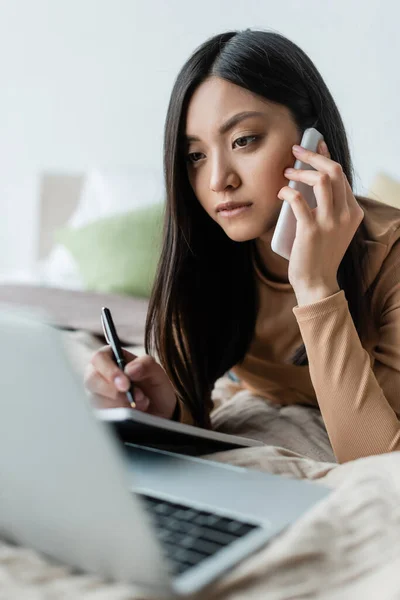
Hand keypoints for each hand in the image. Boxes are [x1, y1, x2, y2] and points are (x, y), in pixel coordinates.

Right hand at [84, 346, 177, 419]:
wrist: (160, 412)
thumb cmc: (155, 387)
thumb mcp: (157, 372)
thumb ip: (146, 365)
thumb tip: (129, 370)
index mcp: (111, 357)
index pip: (99, 358)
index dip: (110, 372)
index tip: (125, 385)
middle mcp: (99, 374)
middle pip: (91, 379)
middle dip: (112, 391)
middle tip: (134, 398)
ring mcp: (97, 393)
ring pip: (96, 399)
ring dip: (120, 404)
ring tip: (141, 404)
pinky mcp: (99, 410)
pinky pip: (101, 414)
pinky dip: (118, 415)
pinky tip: (132, 413)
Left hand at [278, 139, 363, 303]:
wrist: (317, 283)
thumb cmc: (320, 255)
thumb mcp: (333, 229)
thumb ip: (329, 208)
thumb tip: (309, 182)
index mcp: (353, 212)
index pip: (341, 176)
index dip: (326, 156)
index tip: (315, 144)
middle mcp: (346, 214)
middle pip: (334, 171)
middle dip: (314, 155)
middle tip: (295, 150)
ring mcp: (330, 222)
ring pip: (321, 180)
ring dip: (301, 171)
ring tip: (287, 171)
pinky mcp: (311, 230)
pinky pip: (298, 200)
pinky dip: (287, 191)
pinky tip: (281, 193)